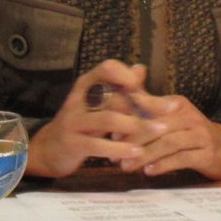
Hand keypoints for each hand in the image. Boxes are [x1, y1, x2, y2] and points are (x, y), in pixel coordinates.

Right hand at [26, 59, 166, 177]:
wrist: (49, 149)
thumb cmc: (81, 123)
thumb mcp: (97, 103)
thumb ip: (119, 88)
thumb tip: (140, 68)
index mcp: (86, 84)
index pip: (107, 68)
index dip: (127, 75)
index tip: (148, 86)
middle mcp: (79, 99)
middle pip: (116, 96)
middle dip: (146, 103)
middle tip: (171, 109)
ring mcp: (74, 121)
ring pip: (109, 119)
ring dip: (137, 126)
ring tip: (160, 130)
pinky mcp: (73, 143)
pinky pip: (99, 145)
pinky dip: (120, 149)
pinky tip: (138, 153)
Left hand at [116, 93, 220, 179]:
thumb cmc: (190, 133)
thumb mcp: (170, 117)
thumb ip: (145, 108)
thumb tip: (116, 96)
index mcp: (177, 104)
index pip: (150, 106)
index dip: (129, 119)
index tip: (112, 134)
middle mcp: (189, 116)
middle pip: (157, 125)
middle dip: (133, 140)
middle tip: (114, 155)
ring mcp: (200, 134)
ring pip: (168, 143)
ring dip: (145, 155)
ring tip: (127, 166)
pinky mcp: (207, 154)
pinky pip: (182, 158)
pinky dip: (164, 165)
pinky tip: (149, 172)